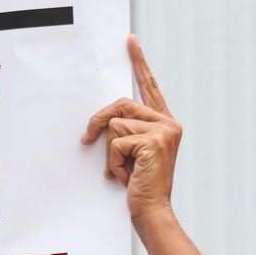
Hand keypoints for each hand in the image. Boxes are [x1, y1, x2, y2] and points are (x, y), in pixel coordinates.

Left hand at [82, 35, 181, 224]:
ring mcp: (164, 131)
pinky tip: (126, 176)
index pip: (149, 88)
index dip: (140, 63)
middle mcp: (169, 123)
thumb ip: (126, 134)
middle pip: (121, 105)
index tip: (130, 42)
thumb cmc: (140, 188)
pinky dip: (114, 162)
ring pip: (115, 125)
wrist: (152, 212)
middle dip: (99, 123)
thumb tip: (103, 123)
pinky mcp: (154, 141)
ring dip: (110, 153)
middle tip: (86, 140)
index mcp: (165, 124)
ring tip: (123, 172)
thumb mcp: (132, 155)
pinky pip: (116, 142)